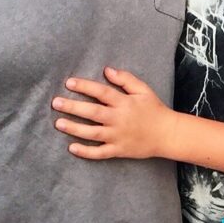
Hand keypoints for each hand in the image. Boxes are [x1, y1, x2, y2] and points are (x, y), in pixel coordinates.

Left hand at [51, 67, 176, 159]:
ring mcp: (118, 136)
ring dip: (74, 128)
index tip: (69, 83)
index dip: (85, 86)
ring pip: (92, 133)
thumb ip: (126, 79)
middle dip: (73, 107)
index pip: (101, 92)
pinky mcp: (118, 150)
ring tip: (58, 123)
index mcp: (124, 103)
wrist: (168, 134)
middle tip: (56, 103)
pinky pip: (99, 153)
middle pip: (92, 112)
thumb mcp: (143, 90)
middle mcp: (119, 119)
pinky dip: (85, 152)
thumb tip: (107, 70)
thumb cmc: (155, 110)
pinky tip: (72, 148)